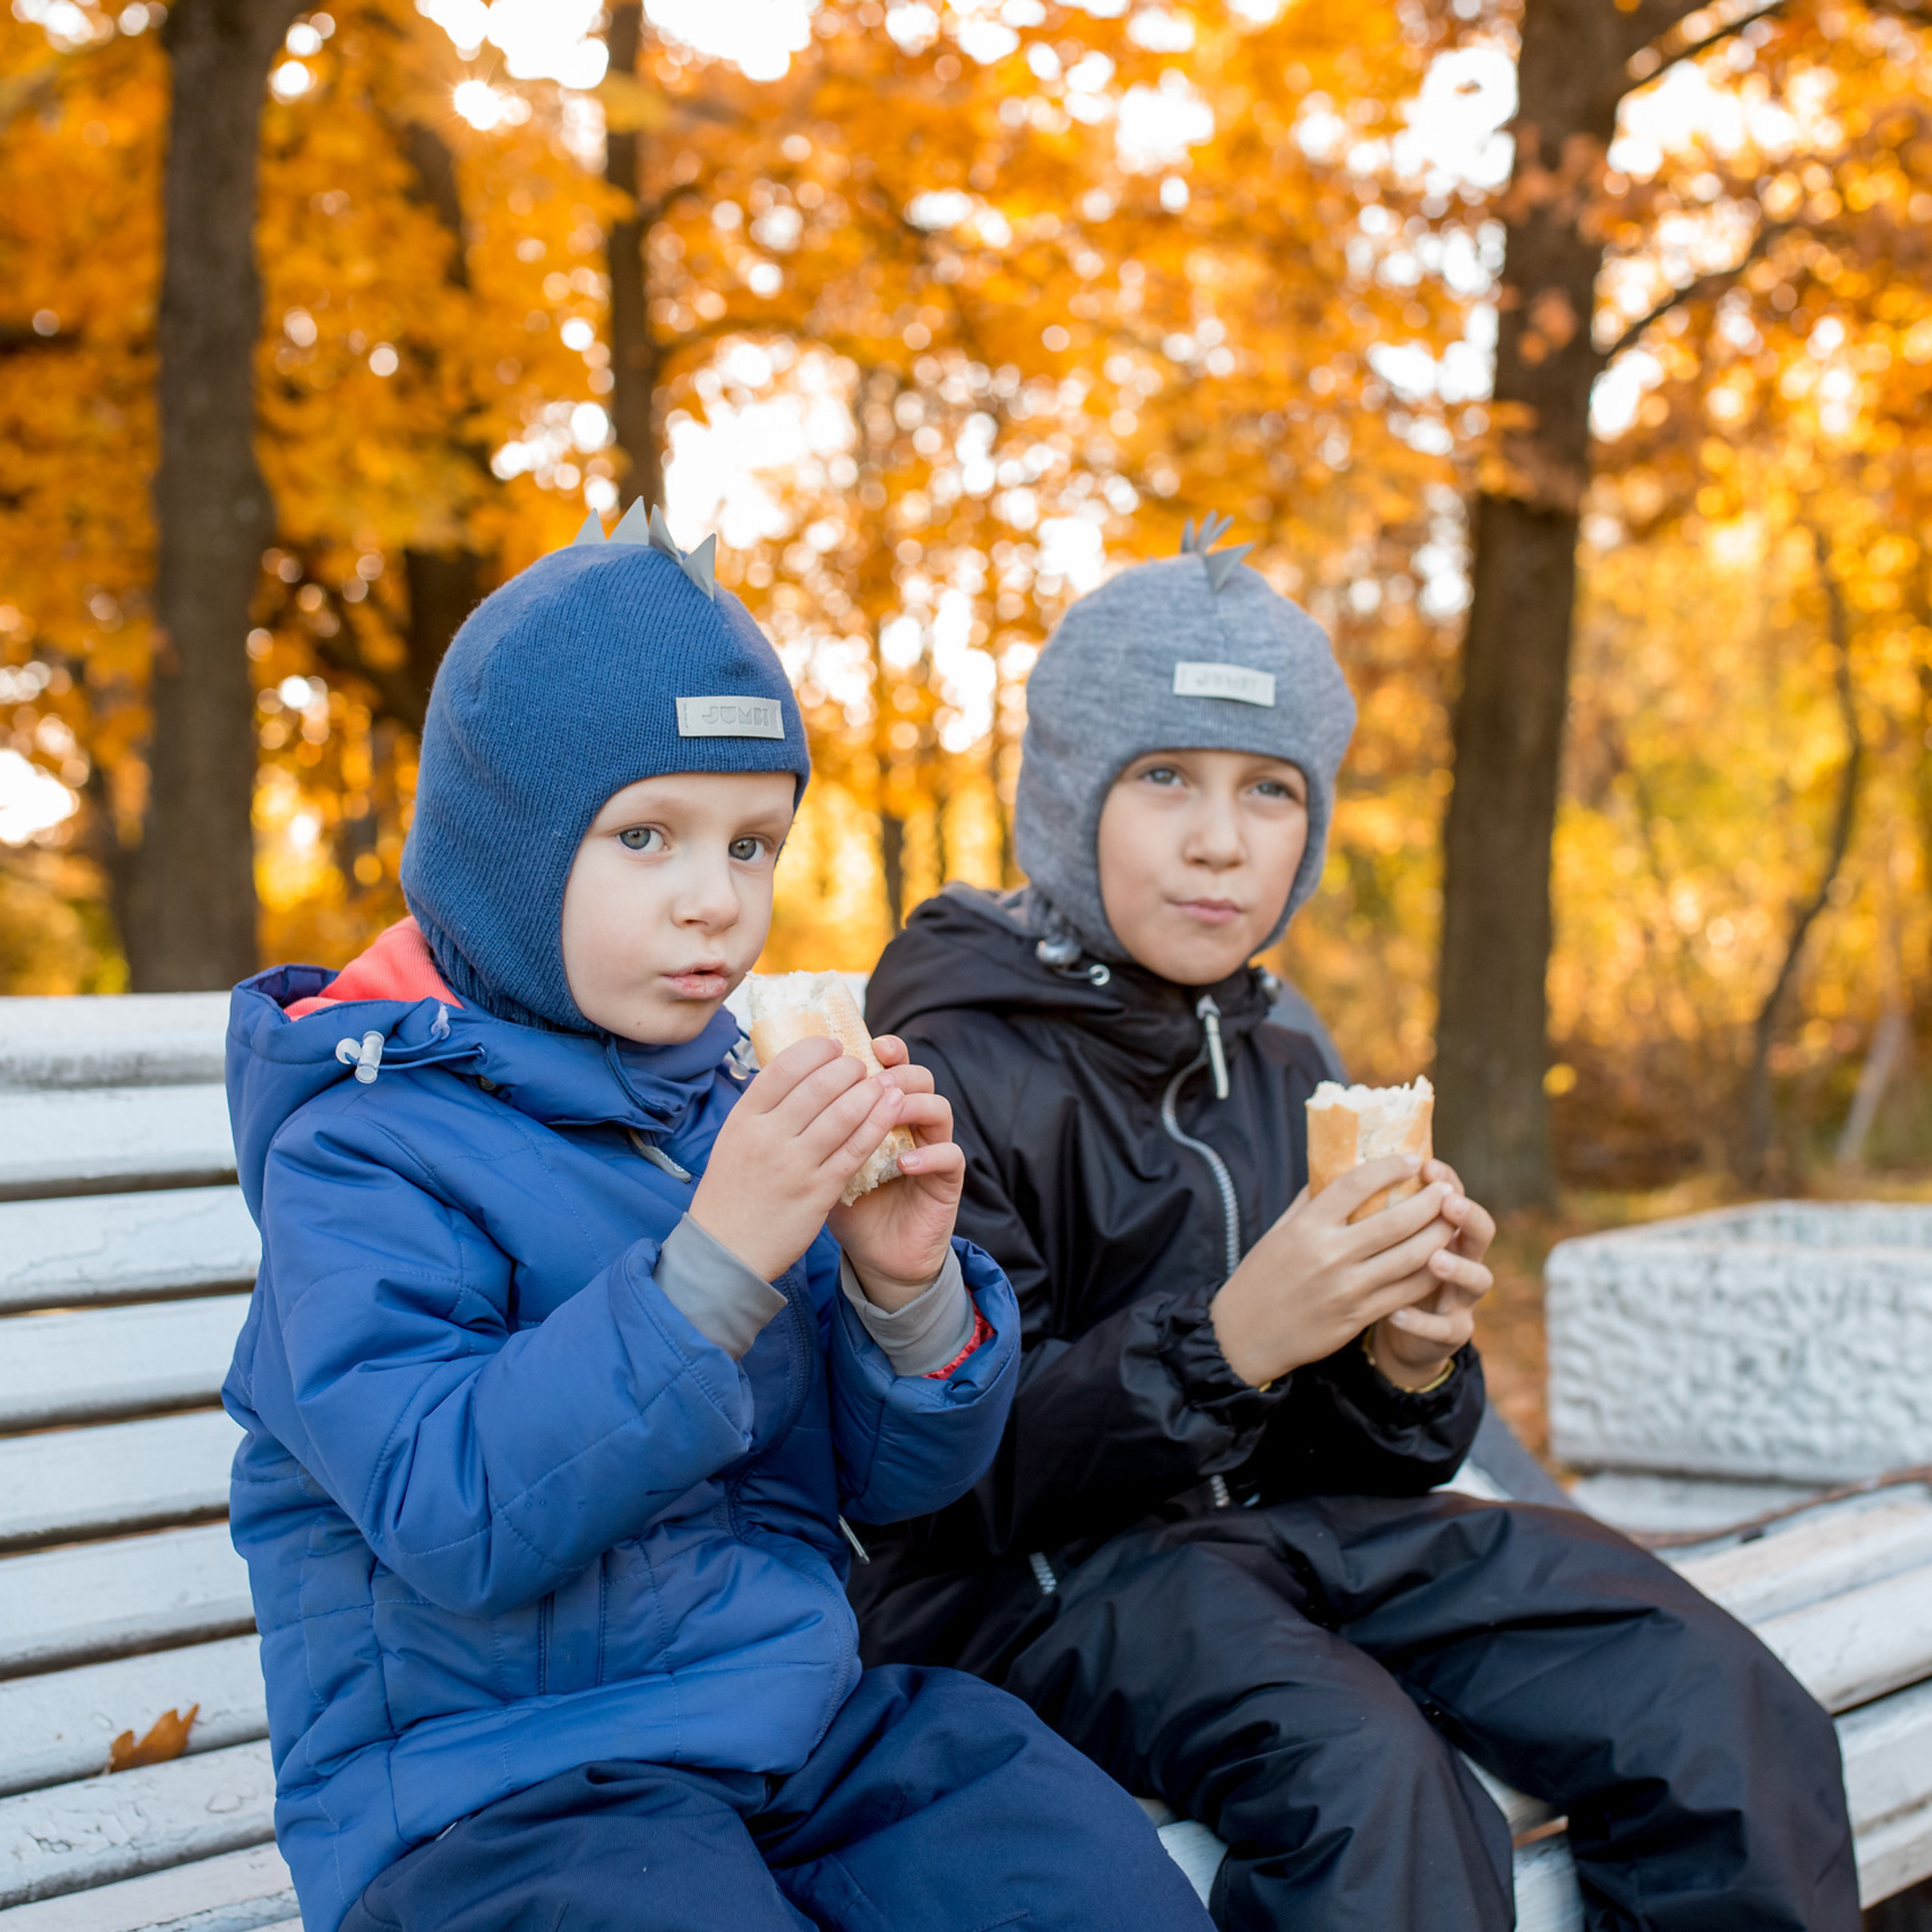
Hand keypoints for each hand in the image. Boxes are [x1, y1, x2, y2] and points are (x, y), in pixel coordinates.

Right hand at [688, 1035, 908, 1281]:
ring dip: (869, 1091)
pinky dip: (878, 1122)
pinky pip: (856, 1148)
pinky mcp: (819, 1190)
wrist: (726, 1252)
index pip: (784, 1067)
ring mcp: (794, 1164)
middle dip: (848, 1067)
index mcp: (743, 1119)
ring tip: (882, 1083)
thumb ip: (763, 1109)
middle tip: (861, 1065)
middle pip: (818, 1085)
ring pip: (843, 1113)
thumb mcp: (734, 1141)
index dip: (815, 1049)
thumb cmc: (732, 1193)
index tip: (834, 1044)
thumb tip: (796, 1071)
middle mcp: (767, 1137)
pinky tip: (891, 1108)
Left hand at [828, 1036, 965, 1311]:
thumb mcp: (819, 1158)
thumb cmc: (843, 1201)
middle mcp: (912, 1123)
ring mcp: (933, 1148)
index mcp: (881, 1110)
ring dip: (914, 1105)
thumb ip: (810, 1124)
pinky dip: (928, 1155)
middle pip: (918, 1076)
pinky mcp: (946, 1181)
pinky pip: (950, 1156)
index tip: (858, 1044)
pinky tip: (903, 1162)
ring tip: (890, 1111)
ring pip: (939, 1108)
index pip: (888, 1066)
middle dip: (897, 1071)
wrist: (874, 1253)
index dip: (881, 1050)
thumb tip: (771, 1085)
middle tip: (876, 1076)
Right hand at [1209, 1156, 1459, 1388]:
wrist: (1246, 1335)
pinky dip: (1430, 1272)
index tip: (1413, 1159)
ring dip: (1439, 1234)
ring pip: (1412, 1257)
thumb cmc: (1262, 1275)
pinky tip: (1441, 1258)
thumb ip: (1311, 1201)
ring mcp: (1347, 1289)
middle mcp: (1329, 1255)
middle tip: (1447, 1188)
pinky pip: (1407, 1291)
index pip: (1354, 1185)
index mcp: (1306, 1227)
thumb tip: (1341, 1167)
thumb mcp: (1280, 1231)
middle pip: (1396, 1221)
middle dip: (1431, 1201)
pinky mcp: (1359, 1317)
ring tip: (1452, 1219)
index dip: (1389, 1168)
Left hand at [1368, 1159, 1494, 1389]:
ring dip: (1457, 1268)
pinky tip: (1395, 1314)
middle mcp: (1462, 1258)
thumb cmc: (1384, 1272)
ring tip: (1435, 1259)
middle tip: (1448, 1201)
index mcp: (1443, 1229)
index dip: (1447, 1181)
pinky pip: (1445, 1329)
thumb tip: (1331, 1164)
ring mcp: (1461, 1297)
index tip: (1426, 1164)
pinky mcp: (1452, 1332)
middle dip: (1465, 1215)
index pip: (1456, 1196)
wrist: (1401, 1333)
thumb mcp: (1380, 1240)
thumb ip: (1369, 1209)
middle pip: (1479, 1231)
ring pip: (1477, 1279)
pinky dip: (1421, 1322)